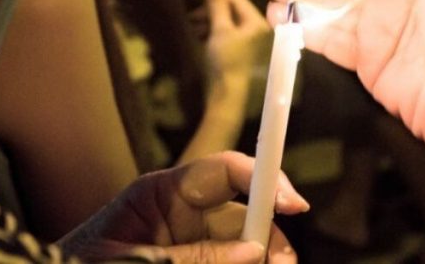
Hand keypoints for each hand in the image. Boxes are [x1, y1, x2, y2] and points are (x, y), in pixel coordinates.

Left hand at [58, 152, 307, 262]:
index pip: (223, 171)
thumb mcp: (132, 260)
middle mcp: (181, 213)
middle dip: (269, 236)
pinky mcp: (190, 261)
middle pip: (242, 214)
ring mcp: (187, 242)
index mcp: (161, 191)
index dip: (263, 179)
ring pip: (241, 246)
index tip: (292, 204)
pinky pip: (227, 262)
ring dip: (261, 257)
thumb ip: (190, 257)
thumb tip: (254, 252)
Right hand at [191, 0, 271, 113]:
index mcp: (257, 23)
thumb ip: (218, 7)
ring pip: (230, 24)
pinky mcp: (244, 54)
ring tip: (193, 25)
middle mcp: (258, 30)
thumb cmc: (226, 61)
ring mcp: (252, 43)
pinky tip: (201, 35)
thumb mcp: (220, 31)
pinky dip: (215, 32)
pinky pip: (229, 36)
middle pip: (234, 11)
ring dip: (211, 21)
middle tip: (193, 13)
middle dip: (212, 9)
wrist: (228, 95)